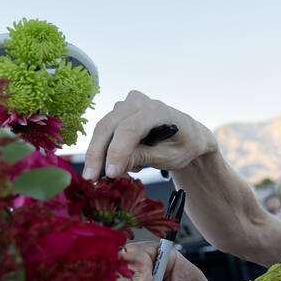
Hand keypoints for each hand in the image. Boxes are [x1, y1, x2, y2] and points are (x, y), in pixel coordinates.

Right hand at [83, 91, 218, 178]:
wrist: (189, 136)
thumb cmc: (184, 145)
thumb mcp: (171, 157)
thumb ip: (144, 157)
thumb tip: (116, 165)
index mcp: (158, 110)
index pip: (129, 129)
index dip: (117, 151)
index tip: (110, 173)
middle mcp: (138, 102)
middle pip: (109, 127)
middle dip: (97, 155)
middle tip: (91, 178)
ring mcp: (126, 105)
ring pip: (103, 130)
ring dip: (102, 154)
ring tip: (118, 174)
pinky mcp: (118, 113)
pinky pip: (106, 132)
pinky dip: (107, 150)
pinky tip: (124, 164)